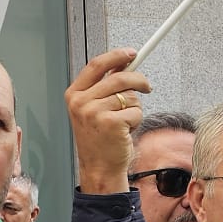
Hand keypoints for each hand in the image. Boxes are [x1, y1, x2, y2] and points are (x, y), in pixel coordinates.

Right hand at [66, 49, 152, 194]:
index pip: (97, 65)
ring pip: (130, 96)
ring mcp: (94, 112)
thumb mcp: (94, 109)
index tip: (132, 53)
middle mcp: (81, 102)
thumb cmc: (99, 140)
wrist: (99, 167)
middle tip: (147, 86)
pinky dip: (136, 121)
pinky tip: (125, 132)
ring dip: (135, 109)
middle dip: (139, 80)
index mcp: (74, 94)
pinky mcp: (110, 123)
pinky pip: (136, 111)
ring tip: (124, 122)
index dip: (116, 56)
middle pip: (119, 78)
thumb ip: (105, 87)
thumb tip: (124, 65)